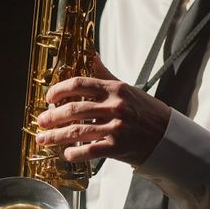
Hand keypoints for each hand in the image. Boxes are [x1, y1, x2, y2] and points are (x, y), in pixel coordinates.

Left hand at [35, 56, 170, 166]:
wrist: (168, 137)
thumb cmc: (146, 112)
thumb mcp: (126, 89)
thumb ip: (104, 74)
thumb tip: (90, 54)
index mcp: (115, 89)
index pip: (79, 85)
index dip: (59, 90)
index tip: (49, 98)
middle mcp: (115, 106)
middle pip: (74, 109)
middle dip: (52, 117)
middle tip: (41, 121)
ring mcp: (116, 127)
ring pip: (77, 131)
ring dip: (56, 136)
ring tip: (44, 139)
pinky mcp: (118, 147)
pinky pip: (89, 151)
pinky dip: (74, 153)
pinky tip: (66, 154)